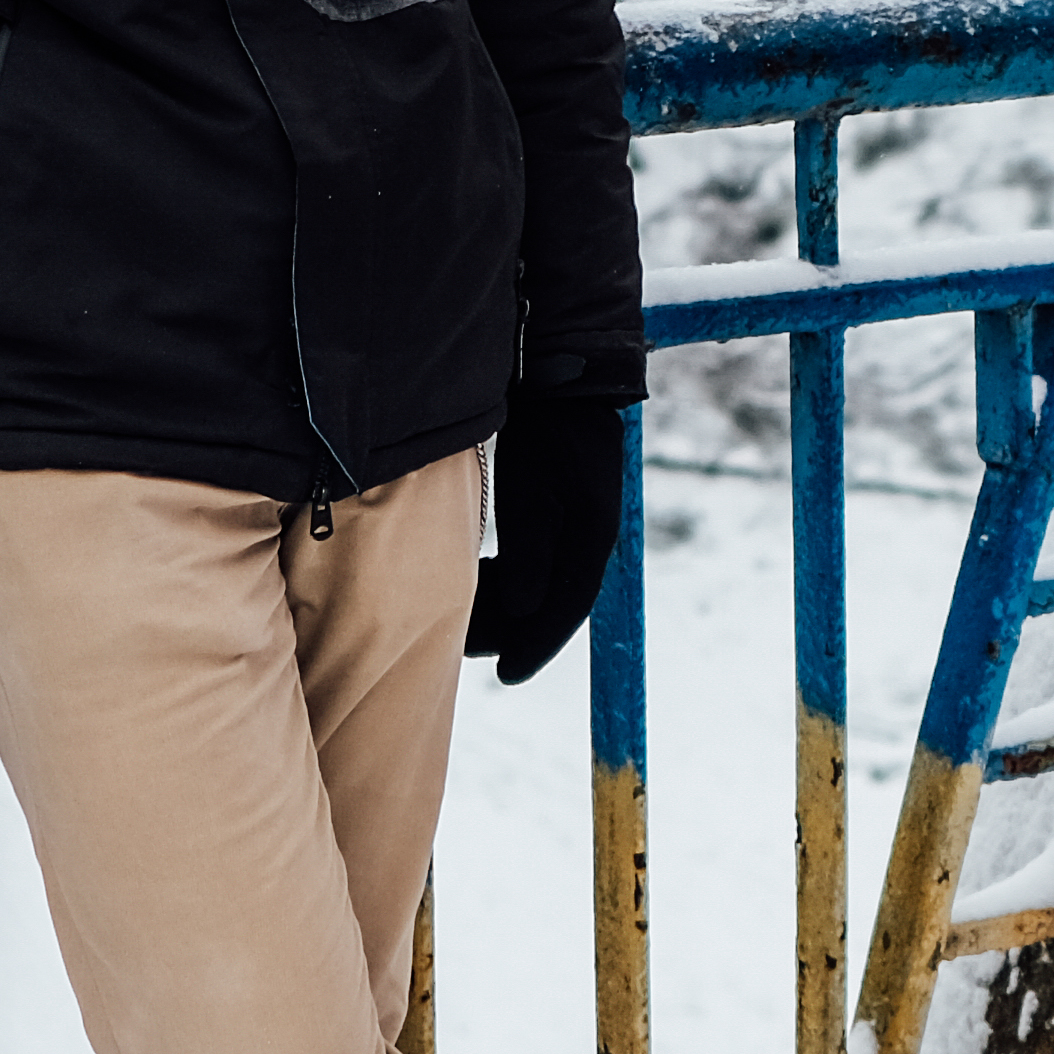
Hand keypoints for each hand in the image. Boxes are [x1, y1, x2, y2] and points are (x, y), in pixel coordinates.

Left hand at [466, 393, 630, 684]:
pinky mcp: (551, 512)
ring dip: (502, 608)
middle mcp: (586, 538)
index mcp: (592, 536)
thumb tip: (521, 608)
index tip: (507, 675)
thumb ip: (529, 549)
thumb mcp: (533, 488)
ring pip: (536, 585)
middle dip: (509, 632)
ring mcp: (570, 526)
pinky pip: (528, 563)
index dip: (537, 646)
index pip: (567, 607)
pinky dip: (500, 580)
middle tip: (464, 651)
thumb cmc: (545, 427)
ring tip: (460, 623)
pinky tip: (471, 583)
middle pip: (549, 603)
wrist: (556, 378)